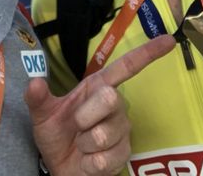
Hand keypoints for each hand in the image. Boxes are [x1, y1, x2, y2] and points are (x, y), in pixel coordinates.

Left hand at [26, 35, 174, 174]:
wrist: (60, 167)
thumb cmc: (57, 134)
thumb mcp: (42, 115)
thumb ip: (38, 98)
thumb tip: (33, 82)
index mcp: (98, 88)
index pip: (126, 67)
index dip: (147, 54)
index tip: (168, 40)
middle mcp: (115, 105)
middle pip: (110, 98)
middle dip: (85, 115)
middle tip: (76, 126)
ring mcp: (122, 130)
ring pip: (103, 133)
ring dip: (83, 143)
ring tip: (81, 145)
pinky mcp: (124, 154)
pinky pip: (105, 158)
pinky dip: (88, 162)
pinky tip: (87, 161)